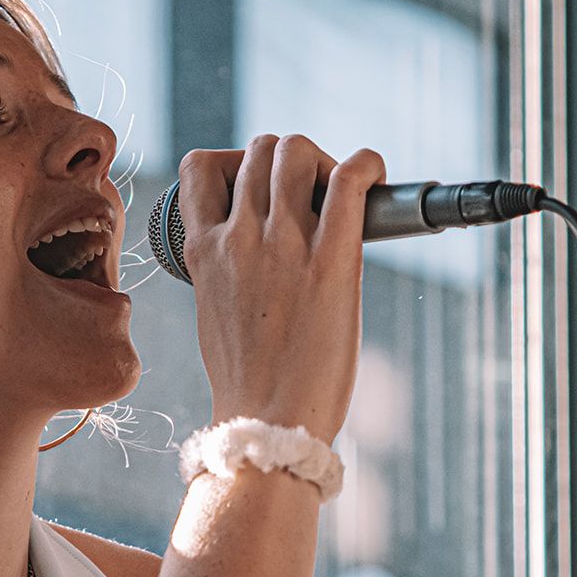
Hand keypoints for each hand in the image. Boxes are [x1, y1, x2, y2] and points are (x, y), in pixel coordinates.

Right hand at [176, 134, 385, 444]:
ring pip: (296, 152)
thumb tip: (255, 250)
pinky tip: (373, 174)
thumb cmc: (248, 384)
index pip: (202, 165)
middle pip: (260, 150)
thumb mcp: (215, 312)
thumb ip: (227, 270)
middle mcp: (239, 237)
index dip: (238, 163)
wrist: (269, 425)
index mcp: (203, 251)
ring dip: (322, 162)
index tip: (262, 190)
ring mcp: (283, 246)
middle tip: (314, 197)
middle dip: (289, 161)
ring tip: (340, 194)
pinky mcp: (331, 262)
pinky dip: (365, 163)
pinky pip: (348, 180)